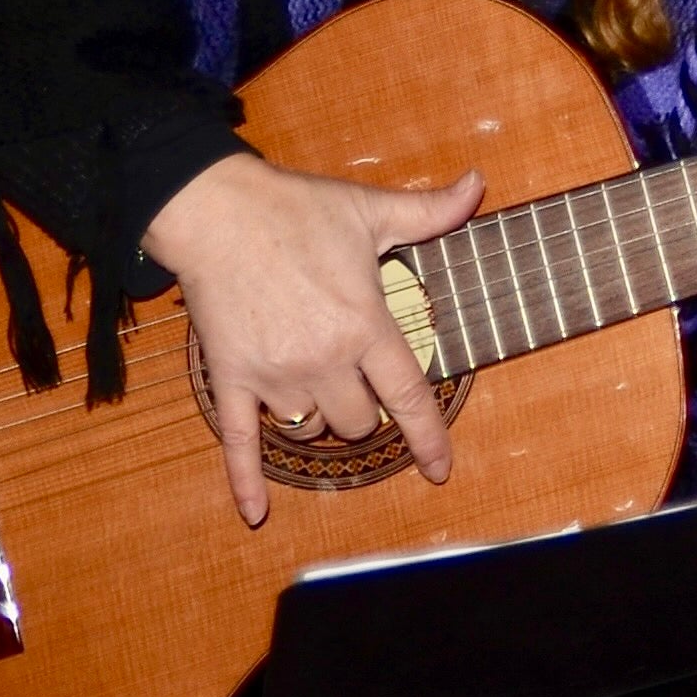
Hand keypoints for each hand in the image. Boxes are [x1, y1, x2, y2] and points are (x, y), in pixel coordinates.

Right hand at [139, 153, 482, 527]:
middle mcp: (323, 361)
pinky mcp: (232, 380)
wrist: (217, 211)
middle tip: (362, 386)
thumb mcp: (370, 208)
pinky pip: (240, 443)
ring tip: (323, 395)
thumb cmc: (296, 209)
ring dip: (323, 423)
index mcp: (363, 326)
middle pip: (359, 423)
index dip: (429, 438)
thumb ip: (430, 210)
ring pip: (313, 432)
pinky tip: (255, 512)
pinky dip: (247, 481)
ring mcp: (275, 376)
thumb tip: (479, 184)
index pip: (407, 397)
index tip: (440, 469)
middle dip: (368, 414)